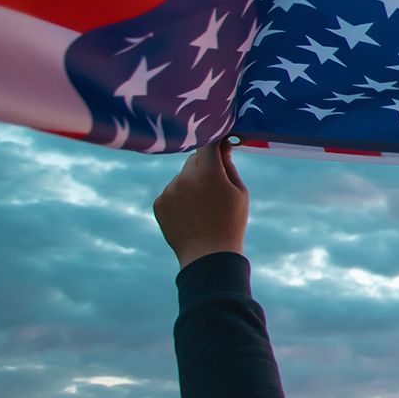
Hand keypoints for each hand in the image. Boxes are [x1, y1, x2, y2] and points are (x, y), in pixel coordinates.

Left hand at [153, 138, 248, 268]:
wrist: (208, 256)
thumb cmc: (230, 223)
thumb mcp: (239, 192)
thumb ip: (229, 165)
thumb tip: (223, 145)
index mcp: (208, 172)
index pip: (208, 143)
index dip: (215, 142)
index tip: (221, 145)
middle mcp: (184, 178)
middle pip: (194, 159)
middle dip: (204, 167)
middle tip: (215, 187)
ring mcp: (169, 191)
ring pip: (182, 177)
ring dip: (191, 184)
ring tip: (202, 208)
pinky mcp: (159, 203)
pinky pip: (171, 192)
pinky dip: (180, 198)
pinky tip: (190, 215)